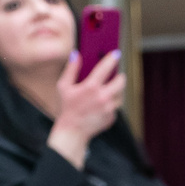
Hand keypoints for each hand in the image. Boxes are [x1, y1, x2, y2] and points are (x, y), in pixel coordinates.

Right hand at [46, 50, 123, 164]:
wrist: (73, 131)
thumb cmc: (67, 108)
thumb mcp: (64, 87)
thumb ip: (70, 69)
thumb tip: (76, 54)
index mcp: (91, 87)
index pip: (106, 67)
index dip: (112, 58)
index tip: (116, 53)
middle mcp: (102, 97)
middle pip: (121, 81)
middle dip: (119, 77)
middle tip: (116, 75)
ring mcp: (109, 108)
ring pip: (120, 95)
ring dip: (116, 91)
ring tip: (108, 90)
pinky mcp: (112, 117)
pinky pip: (116, 107)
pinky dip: (111, 104)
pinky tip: (102, 105)